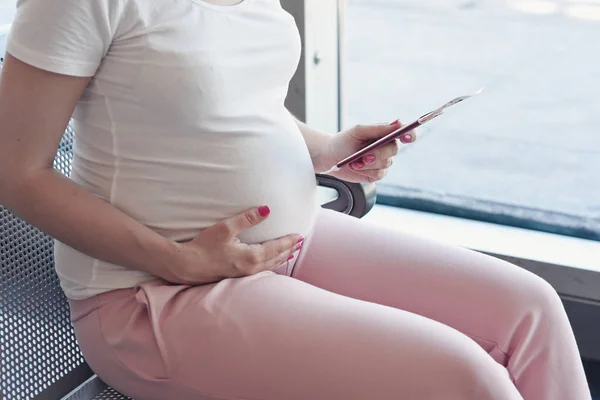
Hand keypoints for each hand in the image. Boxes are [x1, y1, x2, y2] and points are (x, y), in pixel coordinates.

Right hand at [164, 206, 302, 284]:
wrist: (187, 267)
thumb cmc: (204, 246)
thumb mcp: (226, 228)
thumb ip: (247, 219)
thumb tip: (267, 210)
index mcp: (252, 256)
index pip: (277, 247)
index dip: (289, 241)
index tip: (299, 235)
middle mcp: (251, 268)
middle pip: (276, 258)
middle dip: (289, 249)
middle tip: (300, 242)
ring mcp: (244, 275)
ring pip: (270, 266)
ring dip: (281, 258)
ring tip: (290, 252)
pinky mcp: (237, 277)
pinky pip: (261, 270)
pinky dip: (271, 264)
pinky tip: (270, 262)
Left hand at [320, 120, 416, 182]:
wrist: (330, 157)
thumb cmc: (343, 141)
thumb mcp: (359, 131)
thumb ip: (378, 128)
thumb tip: (398, 123)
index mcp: (384, 133)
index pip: (404, 133)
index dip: (410, 135)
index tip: (406, 138)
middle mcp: (386, 147)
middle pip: (394, 149)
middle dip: (379, 153)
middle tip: (364, 155)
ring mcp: (382, 161)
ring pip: (385, 163)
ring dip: (369, 163)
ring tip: (354, 161)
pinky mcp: (376, 173)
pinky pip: (378, 174)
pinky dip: (366, 171)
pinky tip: (356, 167)